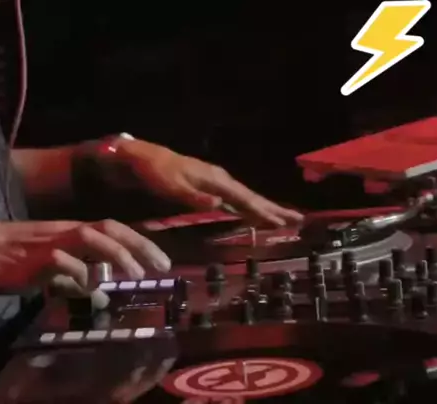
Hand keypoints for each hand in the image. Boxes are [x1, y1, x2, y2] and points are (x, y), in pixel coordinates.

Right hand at [0, 213, 170, 300]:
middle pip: (109, 229)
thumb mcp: (43, 266)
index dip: (139, 242)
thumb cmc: (3, 254)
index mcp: (67, 231)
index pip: (111, 228)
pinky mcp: (32, 259)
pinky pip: (61, 261)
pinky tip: (90, 287)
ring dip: (117, 254)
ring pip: (90, 238)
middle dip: (140, 246)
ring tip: (136, 275)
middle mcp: (63, 232)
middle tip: (162, 266)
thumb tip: (95, 291)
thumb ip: (68, 276)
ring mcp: (49, 243)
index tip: (160, 260)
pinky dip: (79, 272)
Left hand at [106, 138, 303, 225]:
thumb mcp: (171, 186)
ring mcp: (214, 182)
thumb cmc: (154, 172)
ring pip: (244, 198)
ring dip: (262, 208)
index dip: (265, 211)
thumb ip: (195, 198)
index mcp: (214, 179)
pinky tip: (250, 214)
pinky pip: (233, 198)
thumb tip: (220, 205)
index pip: (245, 198)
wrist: (140, 158)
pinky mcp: (207, 186)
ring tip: (281, 218)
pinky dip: (245, 207)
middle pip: (251, 197)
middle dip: (272, 209)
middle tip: (296, 219)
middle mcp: (219, 179)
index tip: (284, 221)